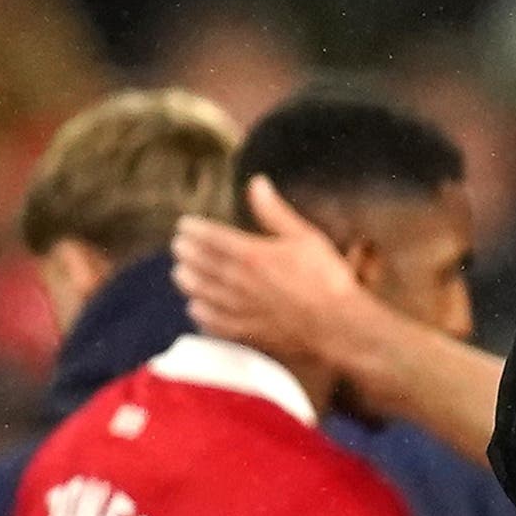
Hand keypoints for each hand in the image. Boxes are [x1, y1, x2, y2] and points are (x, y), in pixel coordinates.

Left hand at [172, 176, 366, 365]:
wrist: (337, 325)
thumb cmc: (327, 279)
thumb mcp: (306, 237)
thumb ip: (275, 212)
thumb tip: (256, 184)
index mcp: (250, 253)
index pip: (210, 237)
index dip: (193, 229)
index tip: (185, 225)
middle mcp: (236, 280)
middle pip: (199, 264)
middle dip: (185, 253)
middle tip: (178, 247)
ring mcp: (237, 308)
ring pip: (199, 292)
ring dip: (186, 281)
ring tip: (180, 273)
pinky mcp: (244, 332)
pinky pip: (211, 322)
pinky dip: (199, 313)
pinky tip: (196, 308)